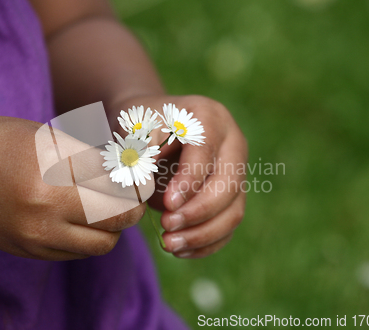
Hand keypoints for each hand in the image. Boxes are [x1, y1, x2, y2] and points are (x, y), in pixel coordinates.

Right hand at [0, 116, 145, 259]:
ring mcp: (39, 232)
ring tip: (108, 208)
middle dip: (134, 203)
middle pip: (118, 213)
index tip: (139, 171)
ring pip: (104, 241)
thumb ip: (84, 155)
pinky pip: (80, 252)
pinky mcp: (32, 251)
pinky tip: (85, 221)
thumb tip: (125, 170)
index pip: (114, 174)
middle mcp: (47, 202)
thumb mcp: (41, 136)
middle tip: (134, 193)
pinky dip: (92, 238)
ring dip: (115, 226)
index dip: (133, 173)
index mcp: (51, 163)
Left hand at [111, 95, 247, 257]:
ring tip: (169, 245)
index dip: (189, 181)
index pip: (206, 153)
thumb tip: (145, 189)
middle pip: (228, 185)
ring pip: (233, 210)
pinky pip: (228, 226)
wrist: (149, 130)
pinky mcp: (232, 196)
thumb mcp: (132, 129)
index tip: (166, 204)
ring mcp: (236, 171)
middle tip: (167, 226)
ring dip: (203, 234)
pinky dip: (207, 243)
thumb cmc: (140, 127)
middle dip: (198, 212)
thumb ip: (139, 154)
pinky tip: (180, 250)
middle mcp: (231, 143)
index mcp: (208, 118)